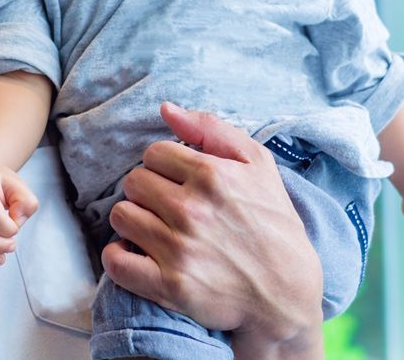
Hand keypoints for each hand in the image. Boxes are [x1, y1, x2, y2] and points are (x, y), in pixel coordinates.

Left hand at [103, 103, 324, 358]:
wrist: (287, 293)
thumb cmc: (274, 224)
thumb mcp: (258, 164)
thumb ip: (211, 129)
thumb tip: (166, 110)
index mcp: (212, 175)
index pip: (153, 154)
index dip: (164, 165)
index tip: (178, 181)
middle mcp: (191, 210)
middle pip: (133, 182)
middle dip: (148, 190)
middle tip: (167, 205)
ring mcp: (178, 249)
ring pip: (121, 216)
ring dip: (134, 220)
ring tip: (155, 228)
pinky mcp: (170, 286)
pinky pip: (116, 261)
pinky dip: (119, 256)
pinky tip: (138, 253)